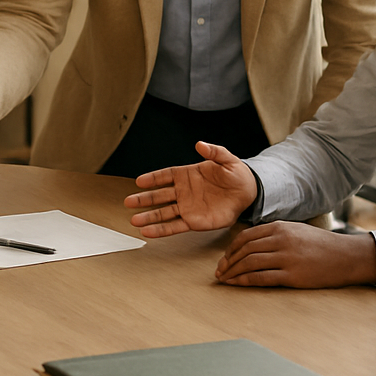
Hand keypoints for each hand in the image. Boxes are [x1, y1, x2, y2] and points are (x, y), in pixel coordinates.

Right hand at [124, 142, 258, 235]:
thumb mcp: (227, 159)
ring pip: (163, 213)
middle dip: (144, 199)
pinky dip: (161, 230)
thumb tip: (200, 144)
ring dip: (149, 217)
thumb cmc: (236, 174)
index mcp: (187, 175)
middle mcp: (184, 192)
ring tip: (133, 220)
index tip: (139, 181)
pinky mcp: (194, 222)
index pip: (165, 176)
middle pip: (159, 195)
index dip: (152, 178)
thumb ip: (214, 152)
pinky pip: (175, 226)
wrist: (247, 192)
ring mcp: (187, 207)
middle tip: (128, 202)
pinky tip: (148, 232)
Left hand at [215, 220, 375, 287]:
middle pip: (244, 250)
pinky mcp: (292, 276)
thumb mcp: (296, 231)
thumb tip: (251, 244)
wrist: (346, 257)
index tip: (224, 259)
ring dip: (233, 272)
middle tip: (219, 272)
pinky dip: (244, 281)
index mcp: (280, 227)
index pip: (245, 237)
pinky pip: (261, 278)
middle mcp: (280, 240)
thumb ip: (274, 234)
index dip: (231, 249)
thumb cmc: (321, 245)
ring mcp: (286, 258)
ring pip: (249, 263)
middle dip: (228, 262)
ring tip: (224, 279)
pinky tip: (236, 284)